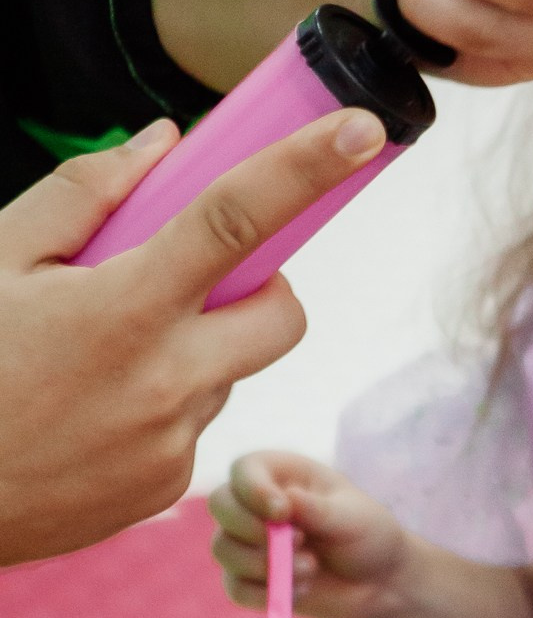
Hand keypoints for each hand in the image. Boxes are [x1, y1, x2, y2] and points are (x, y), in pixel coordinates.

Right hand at [0, 109, 385, 565]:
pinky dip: (160, 408)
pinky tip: (89, 412)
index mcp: (123, 309)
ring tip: (97, 361)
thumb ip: (84, 194)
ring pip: (228, 373)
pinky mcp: (167, 489)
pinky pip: (192, 427)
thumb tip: (164, 145)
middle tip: (195, 280)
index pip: (237, 220)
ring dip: (193, 351)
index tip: (362, 129)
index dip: (306, 168)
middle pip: (283, 317)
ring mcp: (172, 442)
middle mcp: (165, 380)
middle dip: (261, 288)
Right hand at [211, 449, 412, 617]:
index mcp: (283, 475)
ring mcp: (250, 542)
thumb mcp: (353, 519)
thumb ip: (318, 510)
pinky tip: (300, 590)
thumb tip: (286, 499)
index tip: (282, 512)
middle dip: (253, 529)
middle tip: (300, 541)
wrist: (379, 582)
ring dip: (263, 564)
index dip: (253, 490)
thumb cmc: (368, 536)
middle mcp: (257, 504)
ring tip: (311, 568)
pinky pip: (235, 588)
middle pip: (221, 505)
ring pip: (223, 548)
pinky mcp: (250, 579)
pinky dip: (263, 594)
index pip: (244, 469)